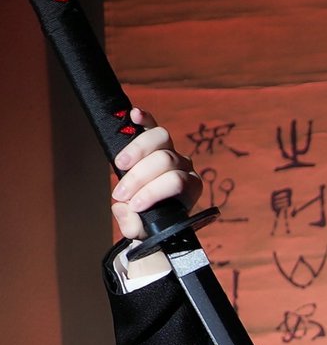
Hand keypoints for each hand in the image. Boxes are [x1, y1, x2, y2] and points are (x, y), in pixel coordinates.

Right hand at [110, 108, 201, 240]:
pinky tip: (134, 115)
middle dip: (139, 177)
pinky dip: (144, 119)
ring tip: (120, 165)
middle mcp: (185, 167)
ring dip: (137, 150)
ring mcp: (172, 150)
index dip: (153, 191)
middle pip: (165, 160)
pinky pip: (152, 125)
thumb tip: (128, 214)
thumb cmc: (150, 220)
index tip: (134, 205)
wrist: (149, 212)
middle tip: (121, 193)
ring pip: (161, 138)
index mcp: (190, 188)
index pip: (176, 182)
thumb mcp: (143, 229)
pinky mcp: (156, 141)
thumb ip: (135, 226)